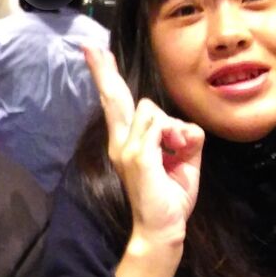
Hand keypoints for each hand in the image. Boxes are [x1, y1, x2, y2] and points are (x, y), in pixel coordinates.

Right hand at [82, 46, 204, 251]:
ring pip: (153, 109)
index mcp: (128, 141)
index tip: (95, 53)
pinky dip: (176, 135)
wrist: (163, 228)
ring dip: (173, 127)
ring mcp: (126, 149)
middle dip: (104, 71)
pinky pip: (160, 125)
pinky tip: (176, 153)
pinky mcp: (138, 156)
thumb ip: (183, 135)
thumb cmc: (171, 194)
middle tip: (91, 47)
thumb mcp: (183, 158)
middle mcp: (121, 142)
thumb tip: (185, 126)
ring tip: (177, 152)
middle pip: (114, 98)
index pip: (115, 103)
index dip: (106, 77)